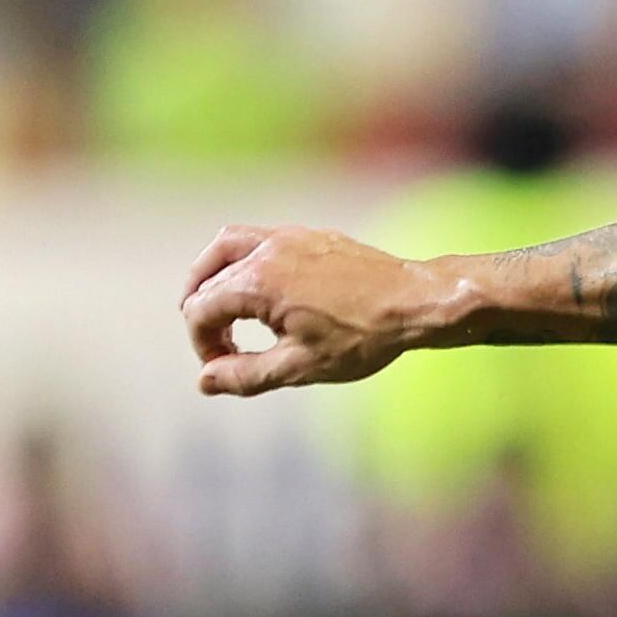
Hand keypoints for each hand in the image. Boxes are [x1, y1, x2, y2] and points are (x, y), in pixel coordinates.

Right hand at [182, 224, 440, 393]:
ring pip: (224, 247)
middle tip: (223, 347)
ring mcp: (287, 236)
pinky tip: (260, 289)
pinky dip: (241, 260)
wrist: (417, 302)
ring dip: (211, 277)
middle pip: (207, 280)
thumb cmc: (365, 336)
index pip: (200, 312)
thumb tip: (205, 381)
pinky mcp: (307, 234)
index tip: (222, 367)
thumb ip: (247, 375)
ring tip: (219, 308)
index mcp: (257, 283)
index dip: (202, 344)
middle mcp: (265, 250)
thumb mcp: (301, 366)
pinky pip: (256, 239)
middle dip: (206, 316)